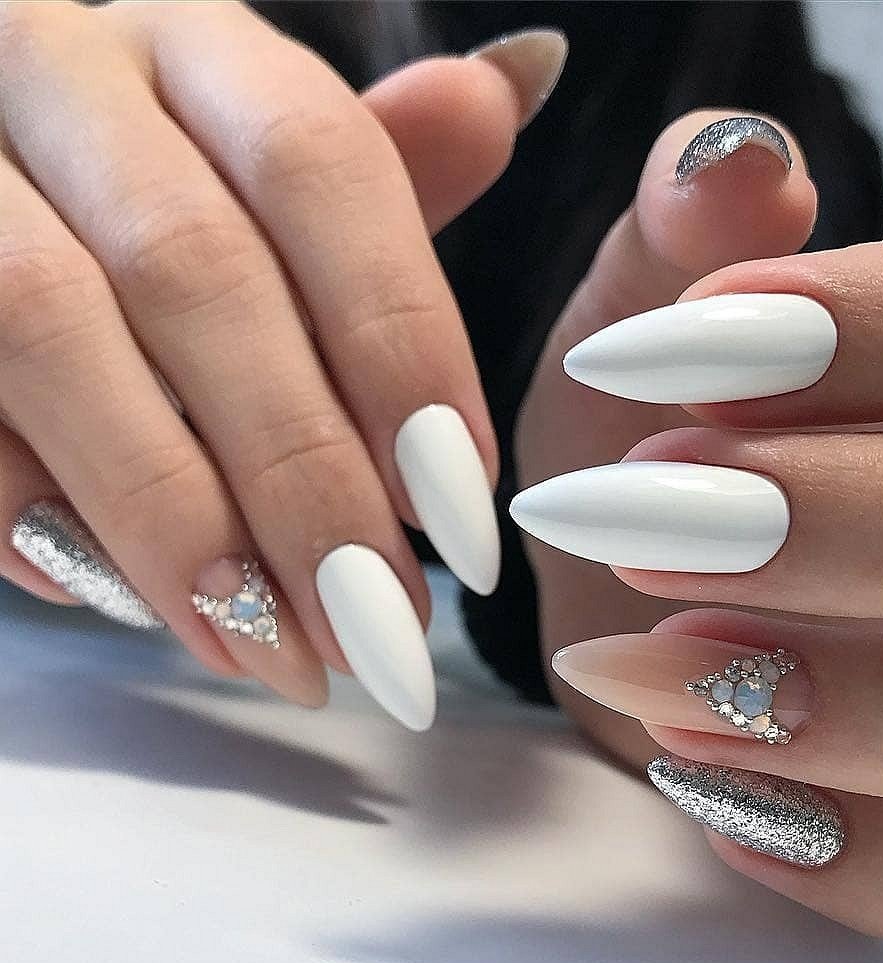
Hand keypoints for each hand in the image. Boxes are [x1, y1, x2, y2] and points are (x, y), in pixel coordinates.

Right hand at [0, 2, 564, 726]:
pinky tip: (133, 605)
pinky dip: (33, 514)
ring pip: (52, 333)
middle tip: (383, 628)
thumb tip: (508, 91)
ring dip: (178, 523)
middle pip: (196, 272)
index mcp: (191, 45)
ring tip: (278, 655)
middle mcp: (58, 72)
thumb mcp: (264, 167)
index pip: (321, 165)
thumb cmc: (157, 189)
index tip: (460, 515)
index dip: (402, 346)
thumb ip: (379, 158)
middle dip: (304, 477)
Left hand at [515, 112, 882, 933]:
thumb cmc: (637, 443)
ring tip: (646, 663)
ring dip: (847, 698)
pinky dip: (843, 850)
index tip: (692, 343)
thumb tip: (730, 162)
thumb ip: (683, 233)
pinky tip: (703, 788)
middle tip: (655, 511)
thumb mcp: (635, 322)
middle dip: (861, 521)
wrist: (614, 593)